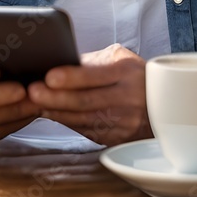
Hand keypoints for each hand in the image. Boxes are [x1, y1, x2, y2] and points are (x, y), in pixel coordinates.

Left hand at [26, 44, 150, 145]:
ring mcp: (122, 122)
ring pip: (82, 119)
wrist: (164, 105)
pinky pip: (85, 130)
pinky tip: (51, 114)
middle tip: (33, 92)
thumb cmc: (135, 76)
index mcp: (127, 72)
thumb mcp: (120, 59)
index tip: (49, 76)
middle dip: (55, 98)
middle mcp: (126, 98)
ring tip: (34, 104)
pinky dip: (65, 122)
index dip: (71, 77)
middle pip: (85, 101)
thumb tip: (60, 62)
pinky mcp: (115, 138)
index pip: (95, 76)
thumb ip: (93, 61)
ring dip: (55, 112)